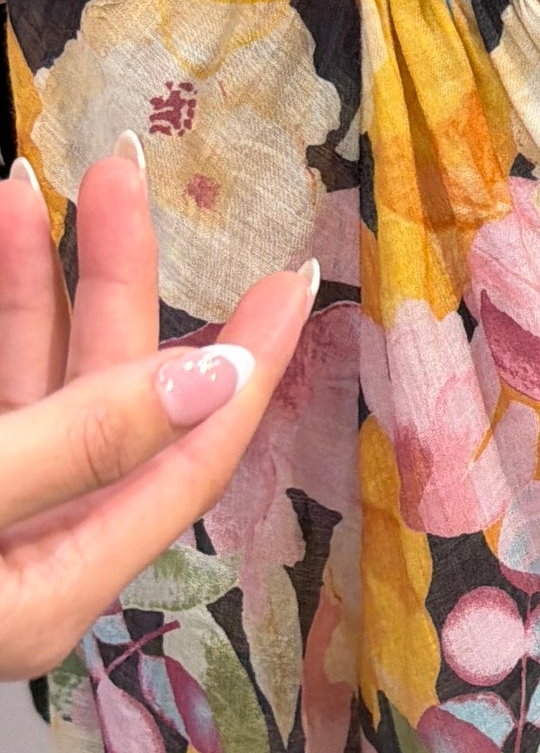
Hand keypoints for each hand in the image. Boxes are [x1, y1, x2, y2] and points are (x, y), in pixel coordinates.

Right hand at [0, 142, 316, 679]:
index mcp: (52, 586)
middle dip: (114, 279)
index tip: (298, 278)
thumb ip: (82, 443)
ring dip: (30, 283)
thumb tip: (221, 381)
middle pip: (111, 404)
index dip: (252, 368)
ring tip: (26, 182)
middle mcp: (24, 557)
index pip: (189, 463)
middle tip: (118, 166)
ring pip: (34, 384)